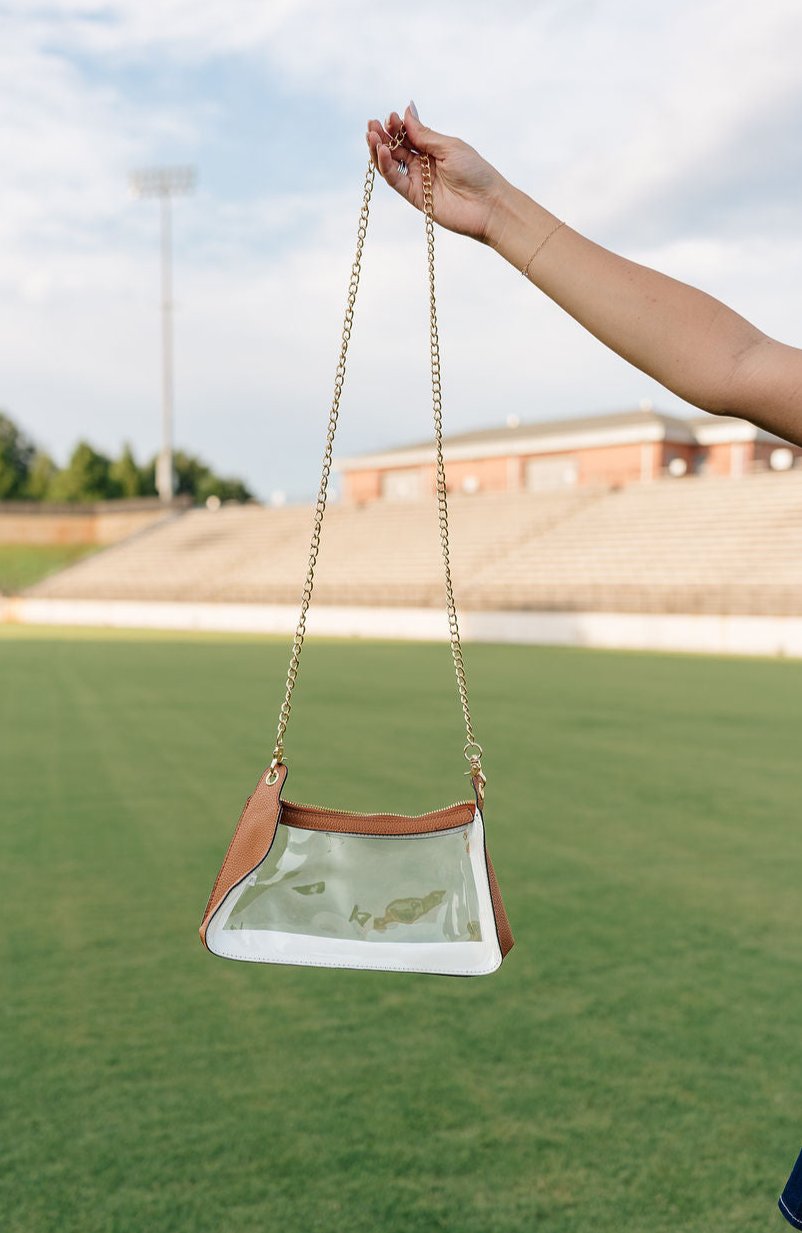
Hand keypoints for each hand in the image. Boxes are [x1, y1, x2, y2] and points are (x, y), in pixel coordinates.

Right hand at [365, 103, 509, 245]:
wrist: (488, 205)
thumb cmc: (475, 172)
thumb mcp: (449, 146)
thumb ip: (424, 133)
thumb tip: (406, 110)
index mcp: (433, 149)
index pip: (409, 135)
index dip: (397, 126)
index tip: (390, 116)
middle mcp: (423, 164)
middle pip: (396, 149)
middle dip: (383, 136)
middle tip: (372, 124)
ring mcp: (418, 181)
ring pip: (391, 164)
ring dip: (378, 150)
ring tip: (371, 136)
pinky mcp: (415, 197)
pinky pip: (396, 180)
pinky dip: (386, 167)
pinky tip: (382, 152)